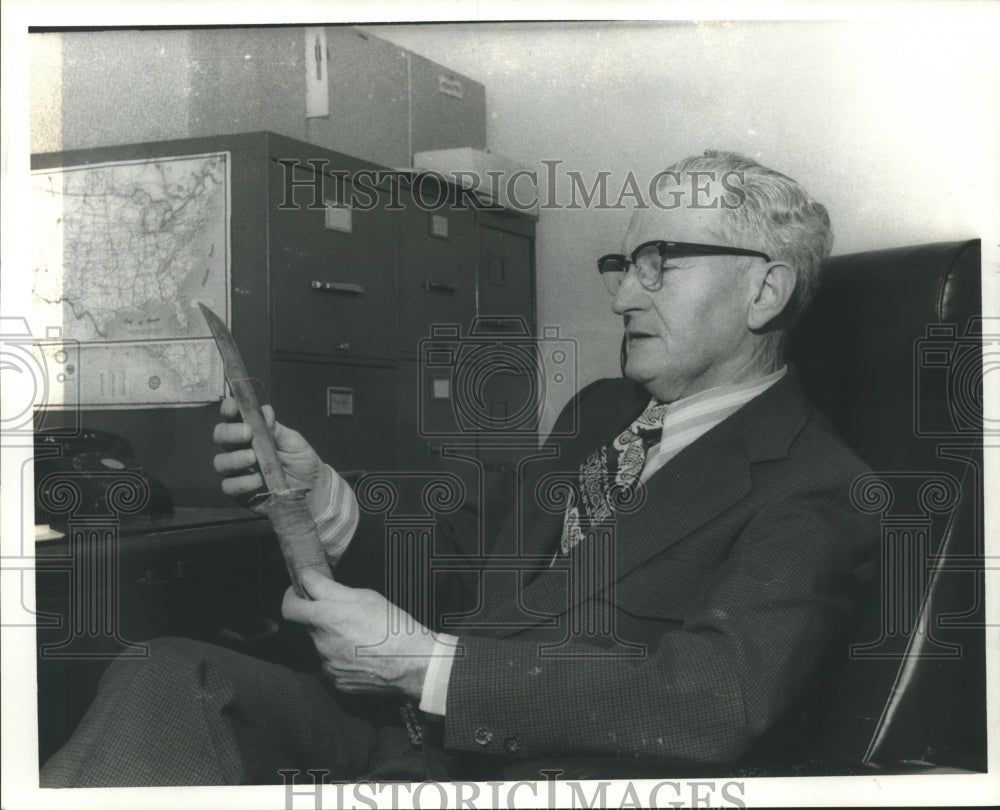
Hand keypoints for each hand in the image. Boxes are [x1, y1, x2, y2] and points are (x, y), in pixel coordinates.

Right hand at [212, 397, 328, 507]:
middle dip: (230, 432)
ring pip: (220, 462)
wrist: (313, 487)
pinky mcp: (240, 492)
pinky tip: (258, 480)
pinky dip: (242, 482)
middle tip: (248, 433)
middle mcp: (239, 449)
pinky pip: (229, 487)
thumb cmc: (301, 460)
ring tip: (253, 458)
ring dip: (234, 458)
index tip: (233, 406)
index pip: (232, 417)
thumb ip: (276, 428)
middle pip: (220, 437)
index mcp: (251, 432)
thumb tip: (264, 412)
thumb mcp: (292, 441)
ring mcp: (238, 471)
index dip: (228, 409)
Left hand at [282, 570, 435, 699]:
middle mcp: (321, 642)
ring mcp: (328, 665)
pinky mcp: (337, 681)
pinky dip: (342, 657)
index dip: (292, 595)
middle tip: (345, 613)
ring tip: (360, 636)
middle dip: (321, 616)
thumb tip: (309, 579)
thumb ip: (330, 588)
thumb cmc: (393, 626)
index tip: (302, 591)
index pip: (289, 606)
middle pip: (309, 625)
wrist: (413, 663)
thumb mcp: (365, 596)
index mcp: (326, 617)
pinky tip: (363, 653)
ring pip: (322, 645)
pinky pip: (332, 664)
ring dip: (333, 638)